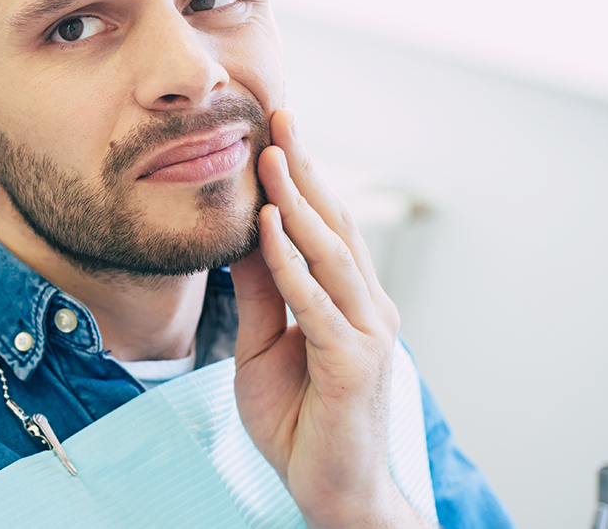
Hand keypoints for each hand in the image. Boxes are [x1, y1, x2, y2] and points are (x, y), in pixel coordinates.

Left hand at [229, 110, 426, 528]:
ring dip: (300, 202)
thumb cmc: (298, 419)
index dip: (303, 178)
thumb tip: (241, 236)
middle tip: (281, 117)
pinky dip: (292, 263)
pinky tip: (272, 227)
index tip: (276, 130)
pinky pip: (316, 305)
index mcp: (348, 301)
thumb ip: (258, 293)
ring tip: (273, 156)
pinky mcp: (352, 366)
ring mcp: (365, 336)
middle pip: (335, 225)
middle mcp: (367, 309)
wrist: (330, 490)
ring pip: (331, 255)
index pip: (325, 226)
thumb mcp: (262, 345)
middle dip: (306, 169)